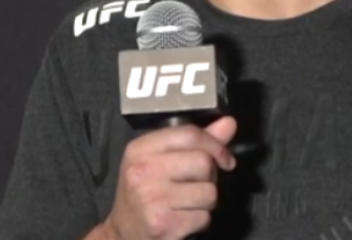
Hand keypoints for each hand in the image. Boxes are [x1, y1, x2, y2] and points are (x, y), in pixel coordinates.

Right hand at [102, 116, 237, 239]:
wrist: (123, 233)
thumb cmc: (144, 194)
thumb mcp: (160, 160)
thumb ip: (196, 141)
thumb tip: (228, 123)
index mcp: (141, 149)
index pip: (190, 134)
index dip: (216, 145)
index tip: (224, 158)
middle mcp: (143, 171)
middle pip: (203, 162)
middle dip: (209, 177)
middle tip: (195, 185)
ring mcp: (152, 198)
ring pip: (209, 192)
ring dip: (206, 201)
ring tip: (187, 203)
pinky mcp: (162, 224)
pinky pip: (204, 217)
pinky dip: (200, 220)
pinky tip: (183, 218)